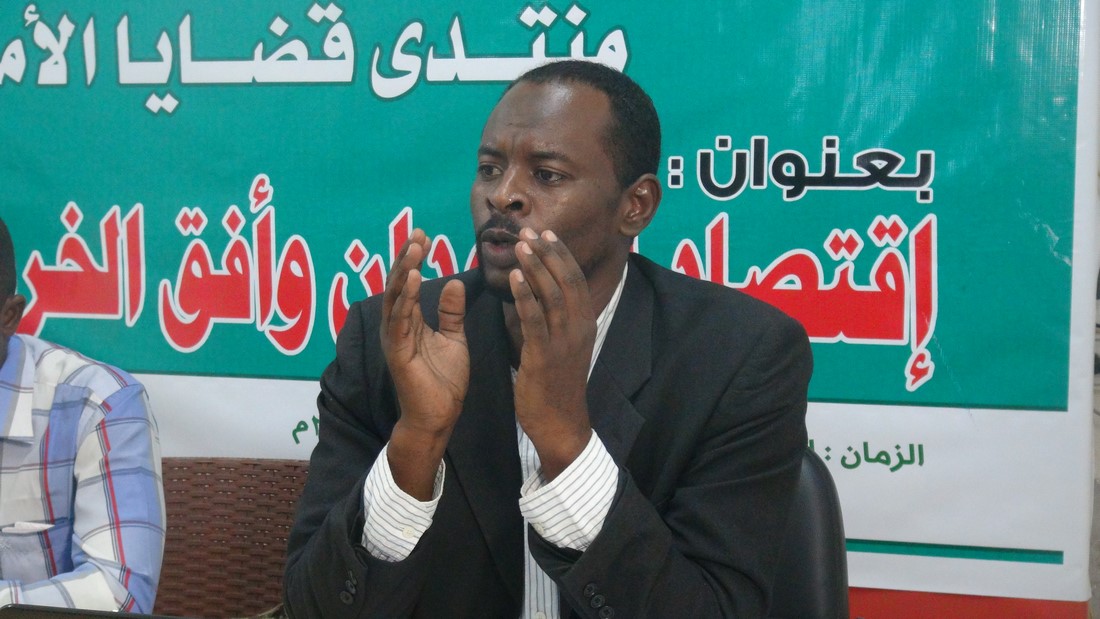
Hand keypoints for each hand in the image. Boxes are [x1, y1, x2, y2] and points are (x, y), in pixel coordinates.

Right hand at [382, 229, 467, 498]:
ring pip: (396, 298)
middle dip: (406, 258)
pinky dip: (405, 299)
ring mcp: (395, 340)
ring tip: (414, 248)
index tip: (424, 234)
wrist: (439, 417)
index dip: (414, 258)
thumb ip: (451, 312)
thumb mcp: (453, 338)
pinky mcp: (398, 354)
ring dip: (404, 271)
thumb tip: (455, 281)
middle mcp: (397, 327)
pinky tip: (412, 279)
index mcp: (409, 322)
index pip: (409, 283)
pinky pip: (399, 321)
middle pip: (398, 285)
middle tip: (417, 233)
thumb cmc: (443, 382)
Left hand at [509, 228, 594, 479]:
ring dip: (535, 267)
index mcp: (584, 324)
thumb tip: (534, 295)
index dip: (561, 255)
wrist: (560, 424)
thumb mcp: (561, 348)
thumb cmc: (556, 387)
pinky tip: (514, 277)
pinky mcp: (544, 356)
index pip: (575, 280)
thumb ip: (551, 321)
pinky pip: (535, 319)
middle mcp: (578, 329)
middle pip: (567, 280)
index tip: (546, 234)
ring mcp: (563, 342)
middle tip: (530, 231)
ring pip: (552, 294)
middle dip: (548, 253)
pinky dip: (525, 295)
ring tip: (520, 245)